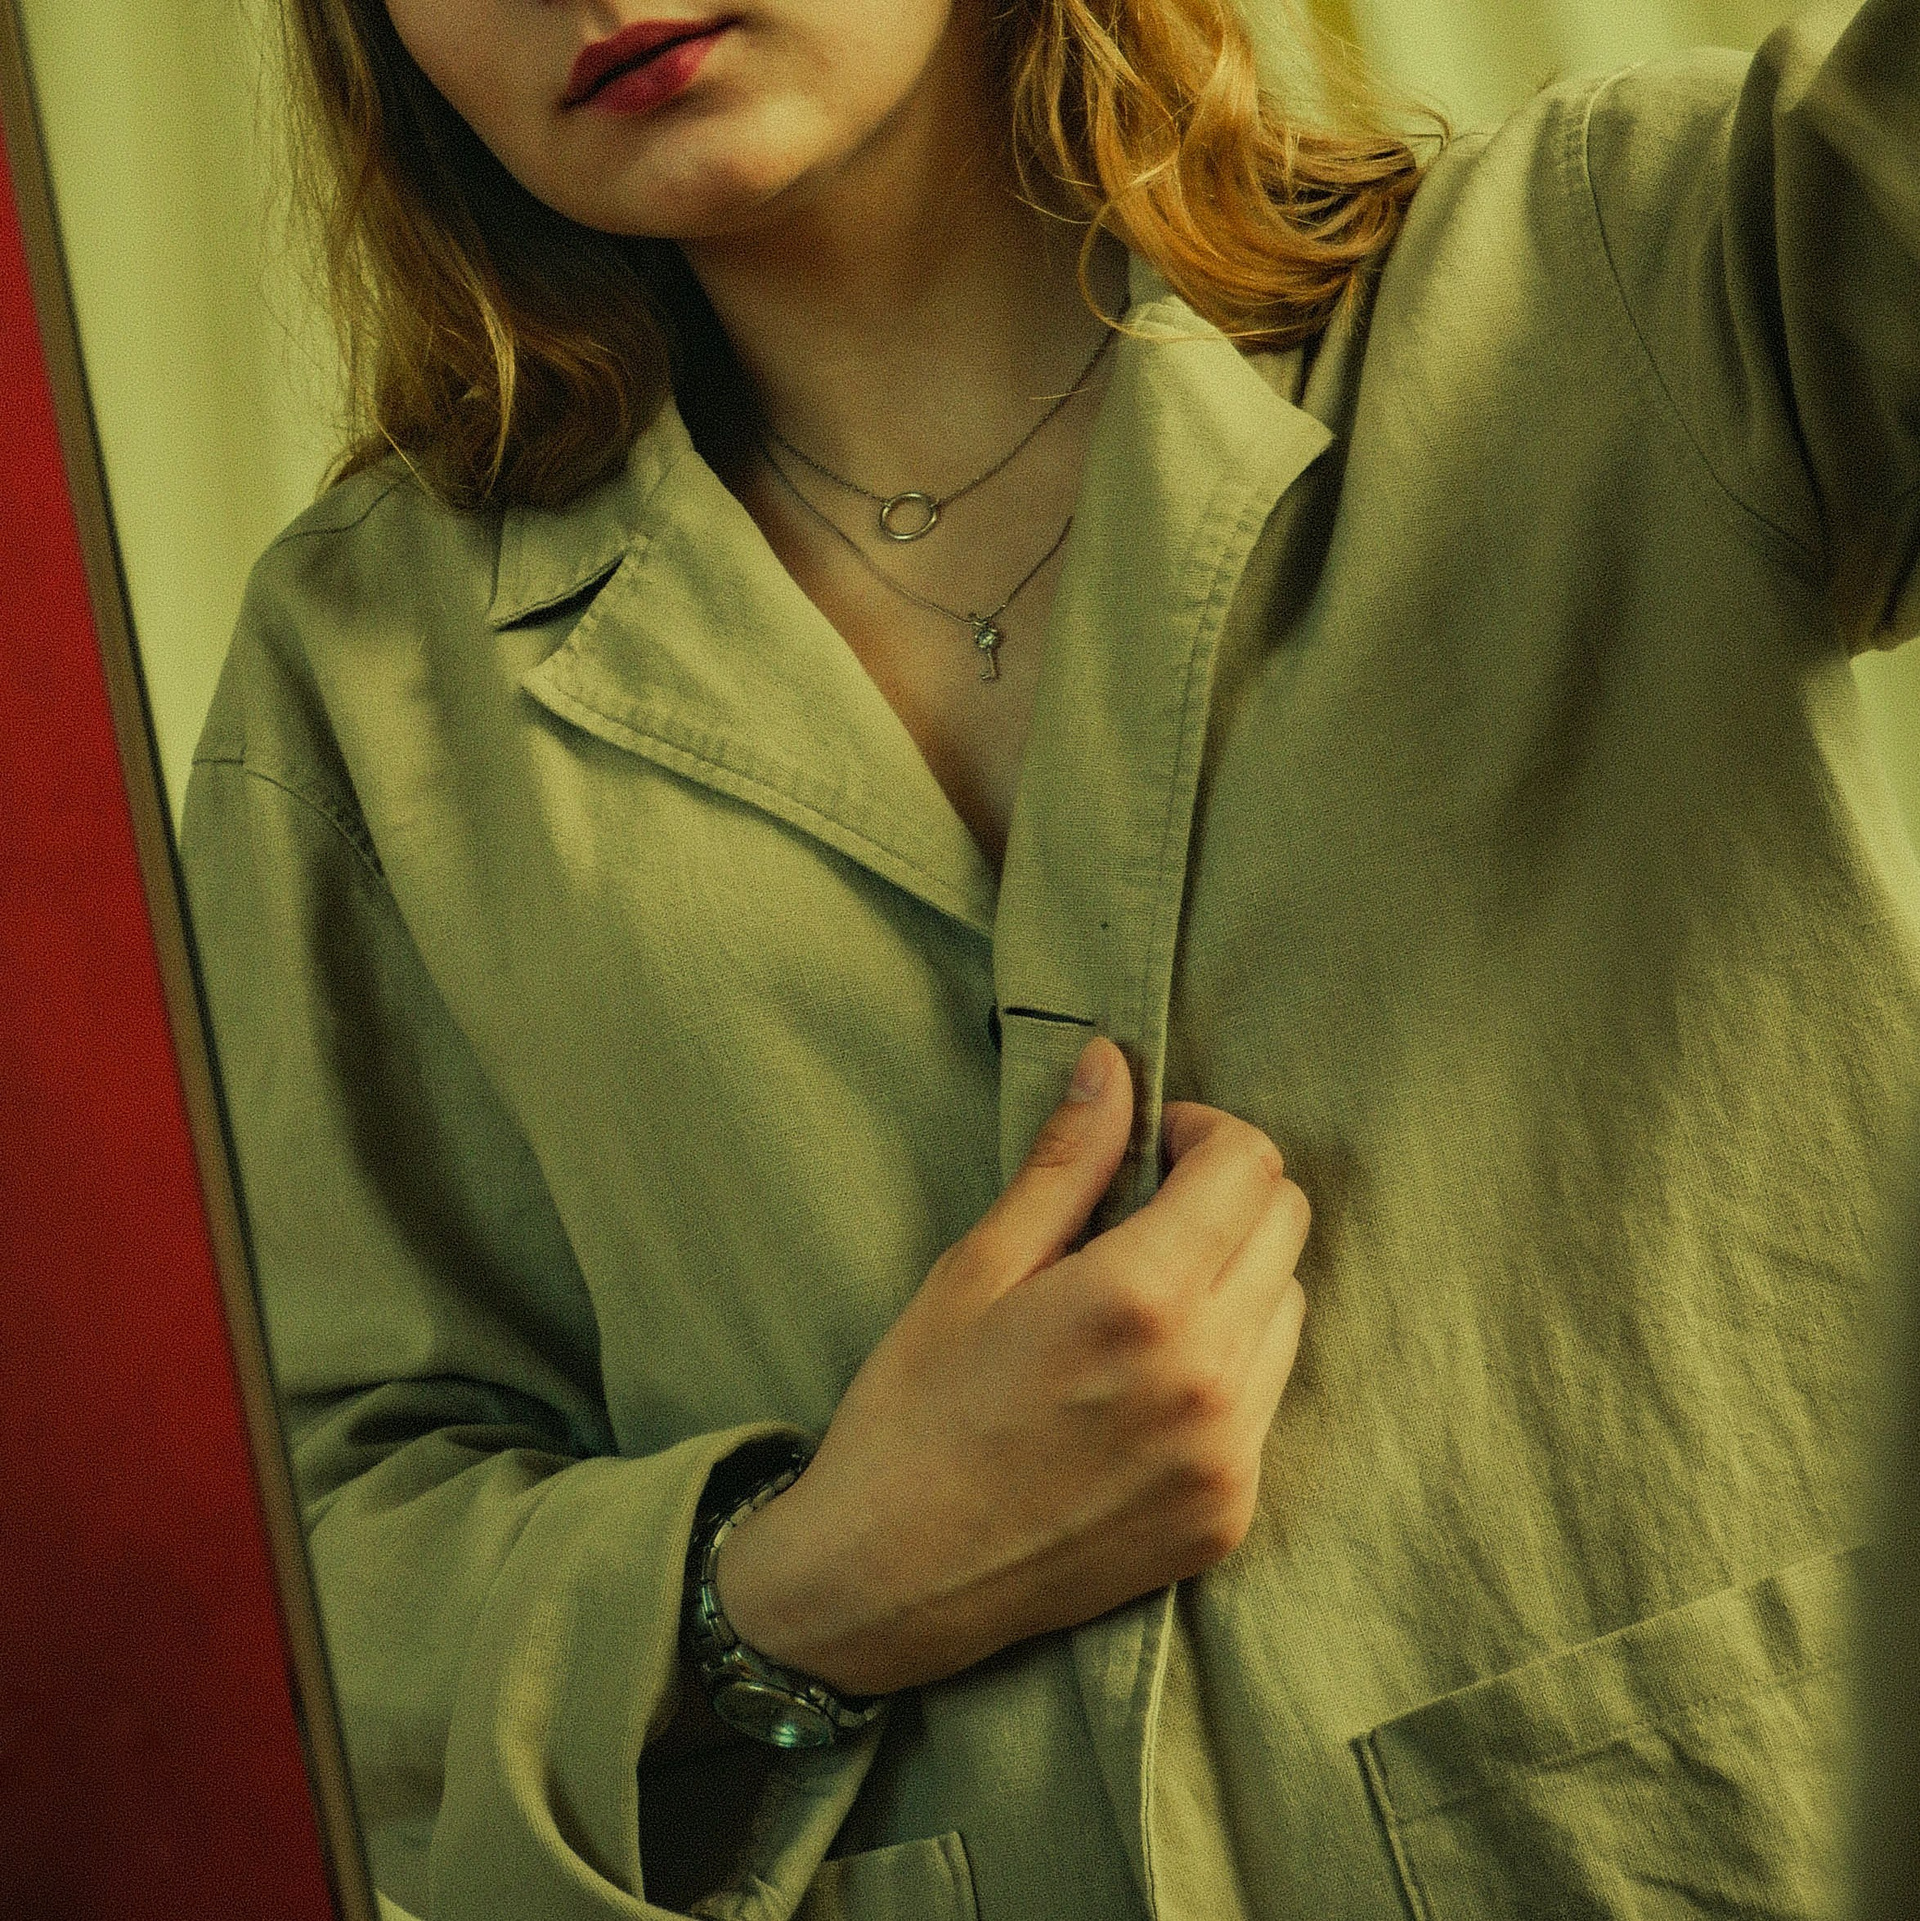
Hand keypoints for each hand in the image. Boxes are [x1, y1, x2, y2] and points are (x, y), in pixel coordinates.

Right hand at [715, 1035, 1308, 1695]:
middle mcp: (1207, 1380)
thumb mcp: (976, 1269)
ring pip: (1289, 1308)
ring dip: (1236, 1275)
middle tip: (1143, 1207)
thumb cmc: (914, 1411)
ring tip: (1141, 1298)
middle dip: (1225, 1192)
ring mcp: (1227, 1458)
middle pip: (1286, 1226)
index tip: (1150, 1146)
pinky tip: (1144, 1377)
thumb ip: (1065, 1162)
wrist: (885, 1581)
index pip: (1250, 1165)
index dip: (1202, 1132)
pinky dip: (1228, 1361)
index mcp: (1139, 1300)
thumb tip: (1112, 1063)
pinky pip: (1266, 1397)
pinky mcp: (1228, 1516)